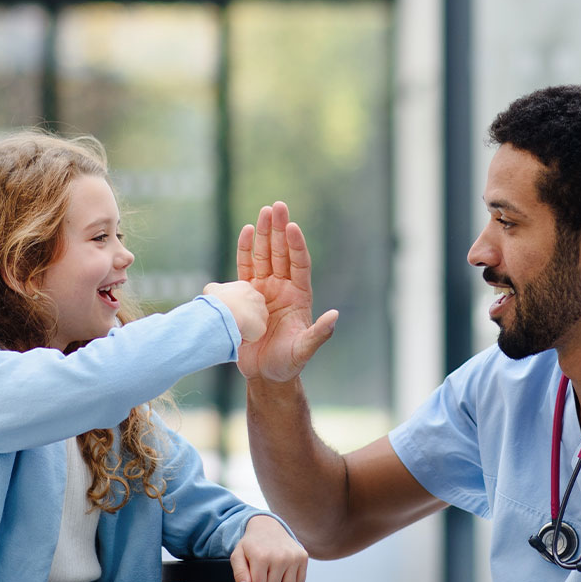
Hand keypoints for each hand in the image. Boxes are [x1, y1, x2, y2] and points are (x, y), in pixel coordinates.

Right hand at [202, 280, 268, 342]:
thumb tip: (215, 295)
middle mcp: (257, 297)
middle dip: (242, 316)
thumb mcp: (211, 289)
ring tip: (232, 328)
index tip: (226, 311)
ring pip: (253, 323)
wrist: (225, 313)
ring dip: (244, 327)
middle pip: (250, 309)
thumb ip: (216, 290)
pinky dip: (244, 338)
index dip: (234, 306)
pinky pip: (252, 335)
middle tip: (230, 321)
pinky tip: (235, 334)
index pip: (242, 297)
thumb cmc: (218, 301)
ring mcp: (262, 312)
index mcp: (245, 287)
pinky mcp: (262, 327)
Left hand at [229, 515, 308, 581]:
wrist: (267, 527)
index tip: (252, 581)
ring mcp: (294, 557)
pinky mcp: (303, 557)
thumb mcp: (237, 556)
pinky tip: (282, 579)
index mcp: (261, 557)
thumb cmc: (252, 544)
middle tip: (261, 581)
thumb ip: (239, 574)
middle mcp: (280, 557)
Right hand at [236, 201, 338, 381]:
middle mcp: (282, 288)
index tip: (293, 226)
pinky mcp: (246, 295)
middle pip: (281, 253)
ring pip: (264, 256)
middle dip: (280, 230)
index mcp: (299, 296)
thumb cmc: (288, 363)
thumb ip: (319, 334)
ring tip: (263, 212)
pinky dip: (245, 250)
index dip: (297, 246)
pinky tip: (247, 232)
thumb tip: (335, 316)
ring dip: (264, 234)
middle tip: (277, 206)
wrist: (264, 374)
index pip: (299, 264)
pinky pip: (245, 268)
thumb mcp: (305, 350)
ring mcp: (264, 289)